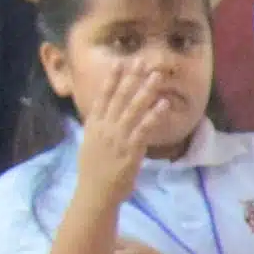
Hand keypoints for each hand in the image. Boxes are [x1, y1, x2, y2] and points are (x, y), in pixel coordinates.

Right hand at [68, 68, 165, 204]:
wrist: (95, 193)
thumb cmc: (94, 170)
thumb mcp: (90, 143)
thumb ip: (98, 127)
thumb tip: (102, 113)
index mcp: (94, 126)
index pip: (102, 97)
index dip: (112, 79)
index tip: (120, 63)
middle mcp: (105, 128)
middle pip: (119, 98)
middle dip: (131, 78)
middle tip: (142, 61)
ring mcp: (118, 138)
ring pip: (133, 109)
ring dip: (146, 90)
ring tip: (157, 76)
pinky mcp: (131, 150)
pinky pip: (144, 129)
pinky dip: (154, 115)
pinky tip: (163, 104)